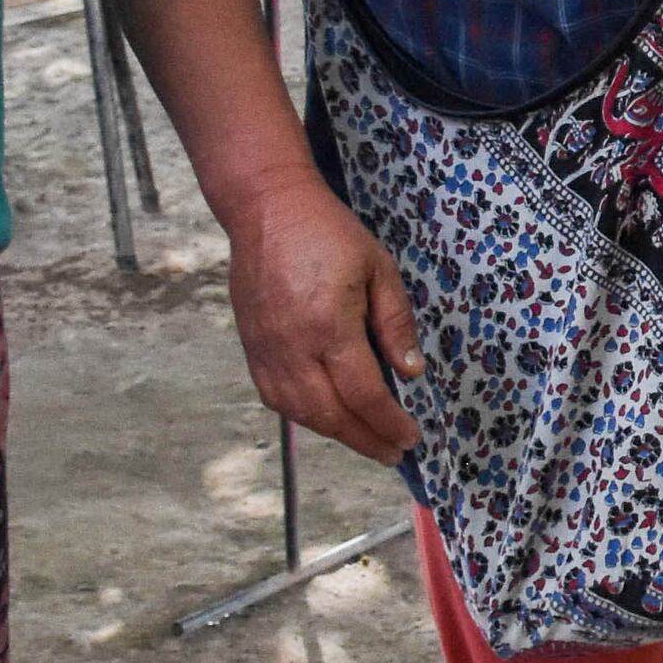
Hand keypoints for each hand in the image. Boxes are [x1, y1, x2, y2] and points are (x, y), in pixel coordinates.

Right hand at [223, 169, 420, 465]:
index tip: (410, 437)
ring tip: (367, 439)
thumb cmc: (328, 234)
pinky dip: (304, 416)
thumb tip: (411, 373)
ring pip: (300, 413)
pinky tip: (328, 417)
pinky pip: (276, 398)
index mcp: (328, 326)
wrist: (266, 210)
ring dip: (336, 433)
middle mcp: (293, 348)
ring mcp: (266, 351)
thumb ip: (395, 324)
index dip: (388, 423)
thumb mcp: (378, 269)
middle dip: (365, 441)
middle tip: (393, 452)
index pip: (363, 394)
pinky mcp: (252, 349)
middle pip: (330, 415)